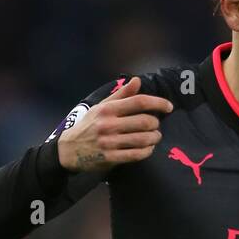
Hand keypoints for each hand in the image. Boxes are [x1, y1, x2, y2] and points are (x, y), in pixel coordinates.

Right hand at [57, 76, 172, 172]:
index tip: (168, 107)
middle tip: (156, 125)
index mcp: (108, 109)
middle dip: (156, 123)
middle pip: (144, 121)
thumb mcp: (101, 107)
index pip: (139, 102)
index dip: (158, 103)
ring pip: (143, 139)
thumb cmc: (89, 125)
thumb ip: (121, 95)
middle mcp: (109, 124)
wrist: (69, 149)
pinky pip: (136, 154)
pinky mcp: (111, 157)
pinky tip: (149, 148)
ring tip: (155, 137)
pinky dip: (147, 151)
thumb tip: (138, 80)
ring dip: (154, 138)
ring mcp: (110, 142)